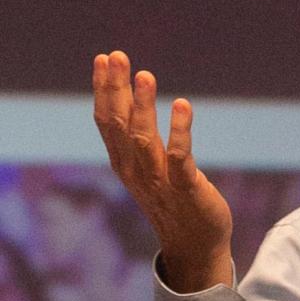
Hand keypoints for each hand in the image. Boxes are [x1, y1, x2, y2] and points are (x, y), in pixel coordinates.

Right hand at [93, 50, 233, 292]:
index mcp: (124, 162)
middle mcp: (136, 170)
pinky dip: (180, 131)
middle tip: (117, 55)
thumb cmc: (173, 200)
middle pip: (119, 124)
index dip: (104, 89)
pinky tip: (182, 105)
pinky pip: (180, 157)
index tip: (104, 58)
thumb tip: (125, 102)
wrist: (195, 245)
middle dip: (117, 88)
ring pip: (143, 138)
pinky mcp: (186, 188)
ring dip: (142, 106)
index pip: (107, 120)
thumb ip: (135, 138)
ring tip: (145, 75)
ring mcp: (159, 180)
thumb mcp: (147, 167)